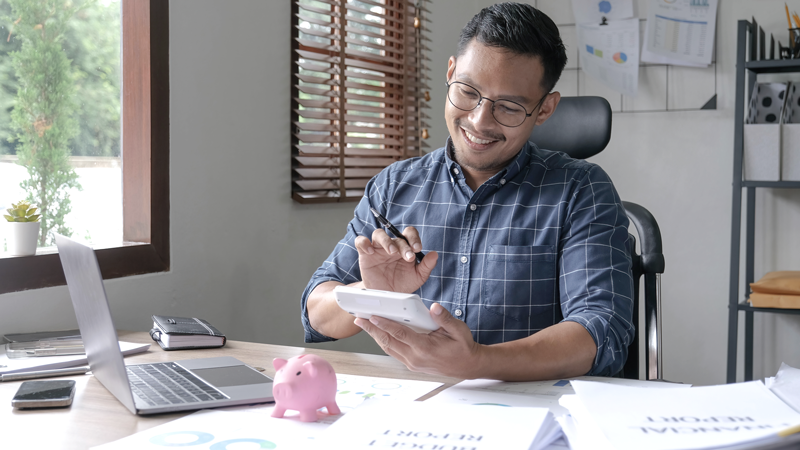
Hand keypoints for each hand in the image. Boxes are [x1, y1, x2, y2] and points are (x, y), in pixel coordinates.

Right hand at [354, 227, 437, 292]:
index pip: (409, 233)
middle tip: (407, 257)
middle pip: (396, 236)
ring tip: (391, 252)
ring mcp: (377, 249)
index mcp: (405, 247)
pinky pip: (361, 241)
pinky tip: (370, 251)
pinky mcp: (365, 254)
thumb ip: (427, 265)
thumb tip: (435, 254)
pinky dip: (364, 243)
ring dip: (386, 241)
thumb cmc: (403, 284)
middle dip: (403, 246)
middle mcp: (392, 245)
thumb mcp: (418, 277)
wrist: (387, 296)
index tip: (417, 248)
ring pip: (378, 234)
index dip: (414, 238)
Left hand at [354, 303, 482, 378]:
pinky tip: (379, 333)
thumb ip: (444, 318)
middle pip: (388, 342)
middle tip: (359, 319)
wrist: (468, 366)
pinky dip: (385, 341)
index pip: (400, 334)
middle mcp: (415, 358)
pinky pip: (394, 352)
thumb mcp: (458, 329)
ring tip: (364, 324)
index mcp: (425, 349)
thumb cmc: (463, 346)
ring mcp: (412, 363)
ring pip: (389, 348)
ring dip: (375, 336)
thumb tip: (434, 307)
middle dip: (372, 330)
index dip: (384, 324)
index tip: (372, 316)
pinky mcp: (412, 364)